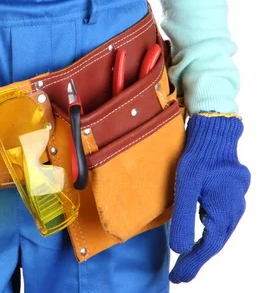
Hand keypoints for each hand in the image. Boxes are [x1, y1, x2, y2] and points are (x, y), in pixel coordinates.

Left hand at [169, 113, 250, 282]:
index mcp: (224, 212)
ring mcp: (234, 204)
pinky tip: (199, 236)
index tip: (177, 278)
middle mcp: (233, 211)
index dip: (192, 264)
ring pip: (219, 234)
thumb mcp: (186, 187)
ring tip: (187, 262)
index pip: (207, 247)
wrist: (216, 134)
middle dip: (197, 261)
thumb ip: (183, 218)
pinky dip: (208, 234)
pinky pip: (220, 223)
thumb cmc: (200, 157)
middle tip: (179, 276)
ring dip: (203, 249)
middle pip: (215, 244)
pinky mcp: (229, 196)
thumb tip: (180, 250)